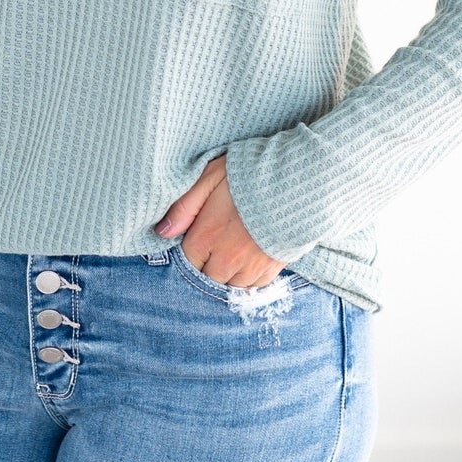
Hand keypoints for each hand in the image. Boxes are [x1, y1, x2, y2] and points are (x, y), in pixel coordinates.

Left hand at [154, 152, 286, 289]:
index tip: (196, 240)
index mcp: (207, 237)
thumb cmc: (252, 175)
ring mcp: (250, 267)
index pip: (186, 262)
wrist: (300, 180)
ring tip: (232, 253)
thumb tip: (162, 232)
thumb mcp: (210, 177)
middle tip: (215, 246)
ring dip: (227, 274)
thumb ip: (184, 206)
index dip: (189, 252)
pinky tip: (250, 260)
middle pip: (206, 278)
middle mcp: (226, 259)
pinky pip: (253, 286)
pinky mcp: (272, 269)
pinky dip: (249, 278)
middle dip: (207, 266)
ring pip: (230, 285)